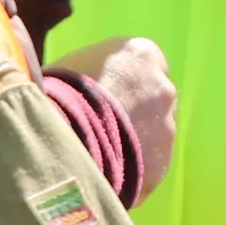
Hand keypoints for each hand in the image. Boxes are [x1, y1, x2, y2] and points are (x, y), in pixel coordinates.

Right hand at [49, 34, 177, 192]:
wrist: (61, 141)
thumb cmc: (58, 93)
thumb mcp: (70, 65)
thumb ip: (93, 70)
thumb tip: (89, 81)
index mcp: (140, 54)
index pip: (144, 62)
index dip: (125, 79)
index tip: (107, 91)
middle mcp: (163, 87)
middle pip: (154, 97)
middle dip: (135, 108)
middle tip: (105, 121)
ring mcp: (167, 128)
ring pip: (155, 132)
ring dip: (136, 138)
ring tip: (103, 150)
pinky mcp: (162, 163)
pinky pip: (148, 163)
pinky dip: (132, 165)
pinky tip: (108, 170)